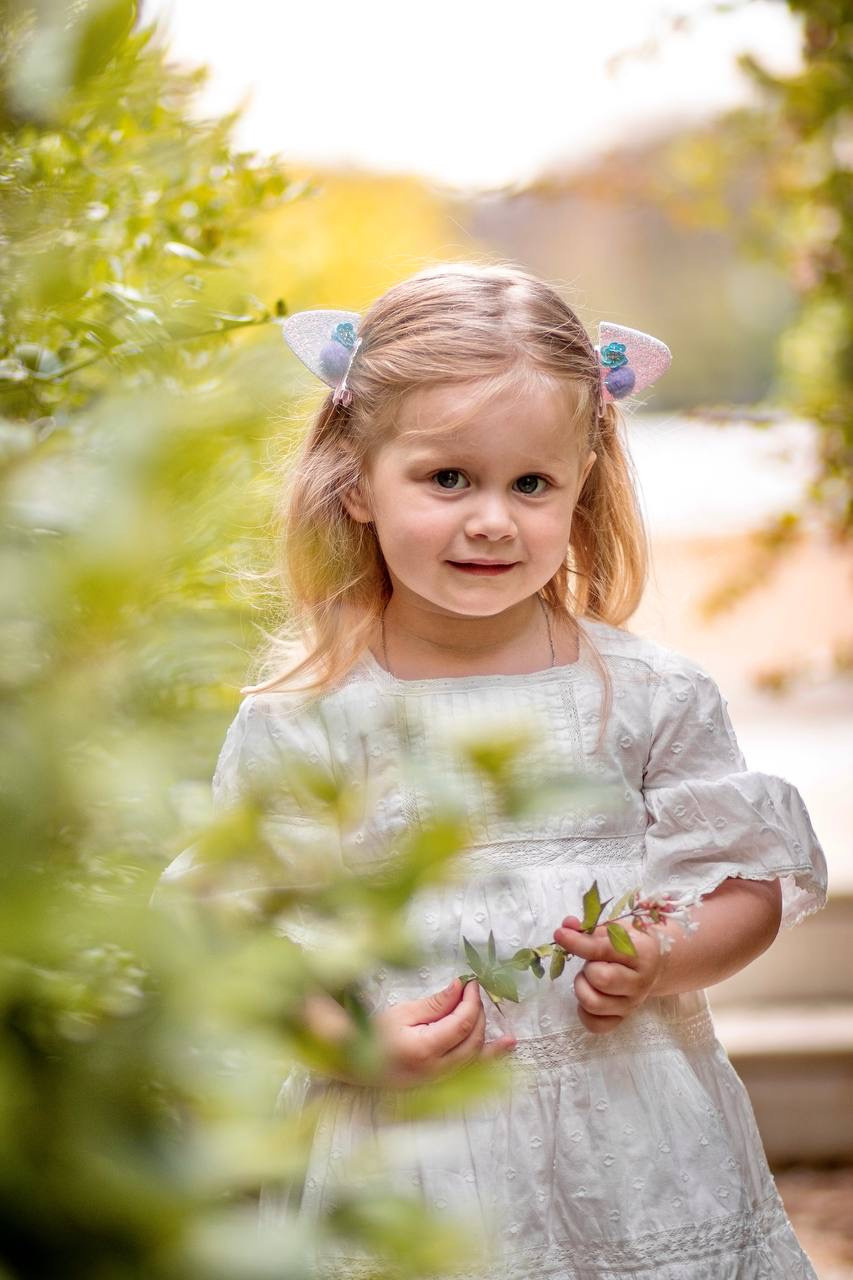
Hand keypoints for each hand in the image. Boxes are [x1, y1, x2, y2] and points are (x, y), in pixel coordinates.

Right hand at [374, 978, 516, 1087]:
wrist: (357, 1066)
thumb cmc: (376, 1035)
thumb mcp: (404, 1013)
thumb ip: (437, 1003)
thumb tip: (461, 988)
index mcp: (425, 1049)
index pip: (462, 1023)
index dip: (472, 1001)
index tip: (472, 983)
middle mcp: (437, 1069)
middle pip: (473, 1039)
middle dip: (478, 1013)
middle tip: (474, 992)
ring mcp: (440, 1080)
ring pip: (475, 1056)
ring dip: (488, 1035)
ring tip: (497, 1018)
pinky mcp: (440, 1084)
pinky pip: (471, 1070)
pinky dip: (491, 1058)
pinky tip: (508, 1047)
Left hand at [553, 915, 664, 1034]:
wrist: (655, 964)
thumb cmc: (631, 943)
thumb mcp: (615, 929)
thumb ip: (589, 928)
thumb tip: (566, 926)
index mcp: (641, 954)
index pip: (604, 950)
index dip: (578, 942)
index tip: (559, 934)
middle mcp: (639, 982)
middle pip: (601, 980)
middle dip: (587, 968)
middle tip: (590, 963)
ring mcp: (631, 1004)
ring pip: (594, 1004)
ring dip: (582, 988)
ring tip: (588, 978)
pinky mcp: (621, 1019)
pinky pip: (595, 1025)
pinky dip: (584, 1012)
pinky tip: (588, 994)